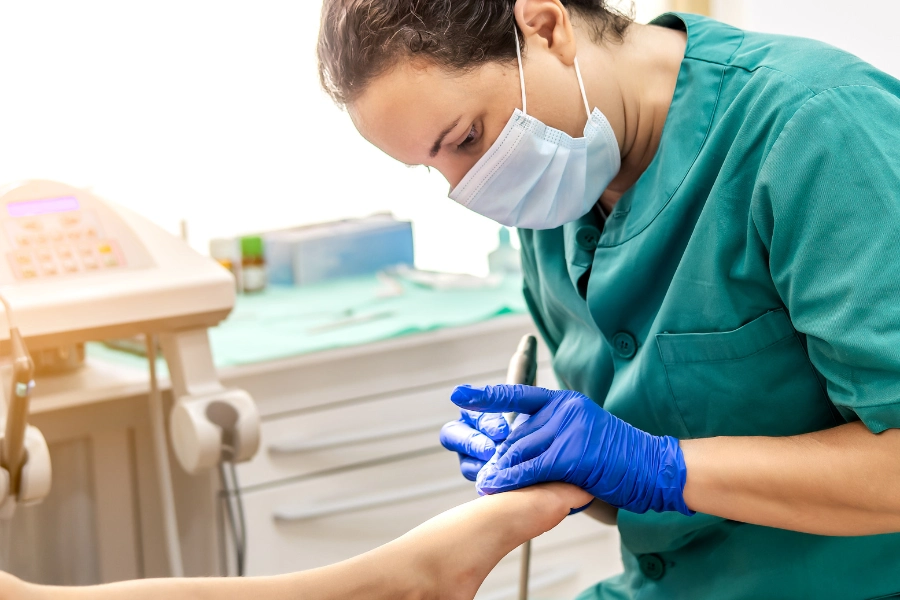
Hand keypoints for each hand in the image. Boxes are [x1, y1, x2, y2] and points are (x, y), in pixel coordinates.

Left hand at [451, 384, 693, 515]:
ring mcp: (569, 428)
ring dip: (500, 470)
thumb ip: (550, 436)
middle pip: (517, 433)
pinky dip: (513, 478)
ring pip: (521, 450)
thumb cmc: (616, 457)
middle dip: (498, 454)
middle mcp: (564, 409)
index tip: (460, 396)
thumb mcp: (581, 435)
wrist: (652, 468)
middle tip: (479, 469)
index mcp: (564, 402)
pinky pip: (533, 467)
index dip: (486, 396)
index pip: (518, 394)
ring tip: (485, 482)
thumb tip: (514, 450)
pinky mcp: (573, 452)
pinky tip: (498, 485)